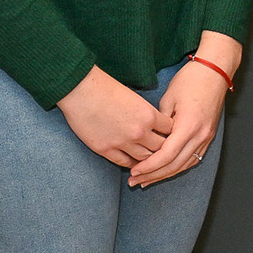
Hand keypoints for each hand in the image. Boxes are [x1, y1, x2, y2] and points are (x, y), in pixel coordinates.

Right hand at [58, 67, 172, 167]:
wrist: (80, 90)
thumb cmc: (106, 88)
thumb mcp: (135, 98)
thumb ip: (146, 113)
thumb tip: (155, 124)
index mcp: (149, 115)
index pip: (170, 130)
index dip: (172, 133)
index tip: (171, 134)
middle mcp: (139, 132)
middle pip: (161, 148)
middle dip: (164, 149)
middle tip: (164, 151)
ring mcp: (122, 142)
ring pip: (144, 159)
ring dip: (149, 160)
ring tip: (151, 160)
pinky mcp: (105, 149)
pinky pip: (124, 163)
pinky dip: (132, 164)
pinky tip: (134, 163)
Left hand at [129, 62, 225, 187]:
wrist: (215, 72)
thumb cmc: (190, 80)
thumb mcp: (168, 99)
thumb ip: (159, 123)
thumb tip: (149, 139)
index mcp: (189, 126)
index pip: (166, 155)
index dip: (149, 166)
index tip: (133, 172)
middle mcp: (200, 135)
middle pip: (175, 165)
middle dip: (154, 175)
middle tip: (135, 181)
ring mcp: (206, 137)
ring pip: (185, 164)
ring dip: (165, 174)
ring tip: (147, 180)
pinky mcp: (208, 136)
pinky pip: (193, 158)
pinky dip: (178, 167)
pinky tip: (166, 171)